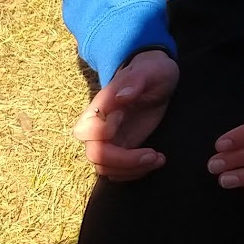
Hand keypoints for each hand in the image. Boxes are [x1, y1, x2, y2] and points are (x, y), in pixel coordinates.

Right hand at [72, 49, 178, 180]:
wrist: (155, 79)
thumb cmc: (151, 71)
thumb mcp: (149, 71)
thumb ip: (134, 81)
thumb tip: (120, 98)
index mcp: (100, 106)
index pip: (85, 130)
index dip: (102, 134)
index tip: (125, 121)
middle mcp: (100, 127)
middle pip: (96, 156)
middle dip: (124, 161)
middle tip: (152, 155)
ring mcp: (110, 141)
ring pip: (106, 168)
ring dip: (133, 170)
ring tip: (158, 159)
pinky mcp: (122, 150)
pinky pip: (119, 171)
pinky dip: (137, 172)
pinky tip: (157, 159)